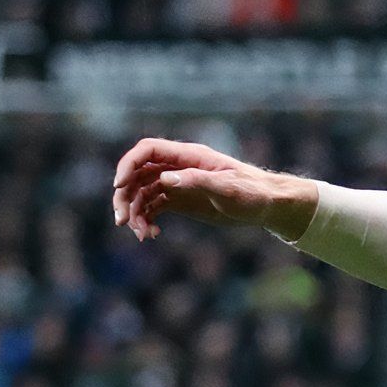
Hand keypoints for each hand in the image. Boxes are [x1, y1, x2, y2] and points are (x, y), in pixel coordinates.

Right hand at [112, 137, 317, 242]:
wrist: (267, 204)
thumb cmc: (253, 192)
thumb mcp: (228, 188)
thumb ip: (197, 181)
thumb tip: (165, 178)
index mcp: (189, 156)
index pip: (148, 151)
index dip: (128, 164)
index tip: (119, 185)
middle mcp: (178, 167)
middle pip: (138, 174)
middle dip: (125, 195)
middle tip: (123, 221)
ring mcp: (177, 183)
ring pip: (142, 193)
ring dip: (135, 212)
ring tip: (141, 235)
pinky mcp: (180, 200)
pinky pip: (154, 207)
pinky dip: (147, 220)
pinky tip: (152, 235)